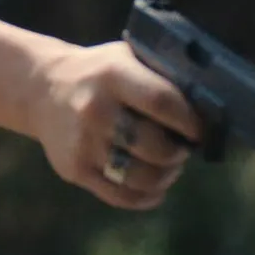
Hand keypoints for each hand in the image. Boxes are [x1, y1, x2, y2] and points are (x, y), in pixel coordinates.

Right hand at [28, 40, 204, 209]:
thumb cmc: (102, 73)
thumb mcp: (126, 57)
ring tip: (170, 167)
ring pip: (139, 177)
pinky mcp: (74, 169)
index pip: (162, 102)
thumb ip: (161, 76)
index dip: (190, 122)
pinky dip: (146, 197)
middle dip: (178, 153)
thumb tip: (211, 105)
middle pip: (153, 147)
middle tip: (184, 149)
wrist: (43, 88)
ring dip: (165, 177)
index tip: (200, 130)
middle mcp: (94, 109)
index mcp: (112, 74)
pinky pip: (120, 195)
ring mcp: (83, 143)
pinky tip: (156, 187)